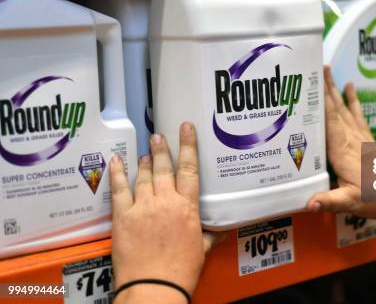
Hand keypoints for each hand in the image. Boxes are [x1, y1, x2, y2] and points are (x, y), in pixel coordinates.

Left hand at [110, 122, 218, 302]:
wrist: (155, 286)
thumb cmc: (180, 271)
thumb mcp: (201, 250)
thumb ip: (208, 235)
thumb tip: (218, 231)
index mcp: (187, 207)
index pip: (189, 169)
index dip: (188, 146)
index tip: (186, 129)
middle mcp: (165, 202)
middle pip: (163, 168)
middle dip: (162, 149)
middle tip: (159, 135)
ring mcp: (142, 207)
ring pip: (143, 176)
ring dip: (145, 162)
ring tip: (146, 151)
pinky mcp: (123, 217)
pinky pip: (119, 189)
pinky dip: (117, 173)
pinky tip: (117, 161)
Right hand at [307, 67, 375, 218]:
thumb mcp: (350, 203)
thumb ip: (329, 201)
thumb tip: (308, 203)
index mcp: (343, 153)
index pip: (331, 123)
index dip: (322, 103)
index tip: (313, 85)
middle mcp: (352, 141)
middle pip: (337, 110)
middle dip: (326, 89)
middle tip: (318, 67)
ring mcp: (361, 139)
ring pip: (345, 109)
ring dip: (336, 90)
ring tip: (329, 71)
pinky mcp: (368, 140)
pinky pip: (357, 115)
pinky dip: (352, 101)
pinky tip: (350, 88)